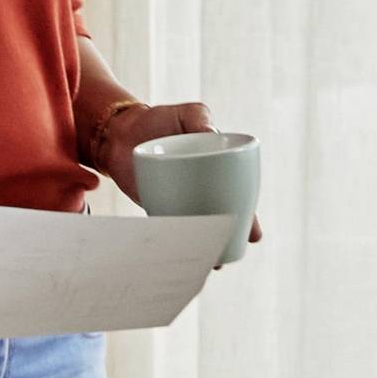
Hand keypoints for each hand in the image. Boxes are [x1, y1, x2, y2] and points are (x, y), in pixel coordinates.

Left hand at [93, 97, 265, 241]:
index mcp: (220, 168)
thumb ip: (199, 119)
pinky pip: (172, 227)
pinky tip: (182, 255)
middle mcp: (204, 188)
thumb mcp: (187, 114)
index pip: (239, 194)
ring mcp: (183, 199)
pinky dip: (177, 241)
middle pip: (222, 218)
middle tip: (229, 255)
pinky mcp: (160, 207)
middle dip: (229, 239)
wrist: (122, 132)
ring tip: (209, 264)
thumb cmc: (161, 119)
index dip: (248, 216)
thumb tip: (212, 133)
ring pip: (198, 228)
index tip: (254, 233)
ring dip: (204, 246)